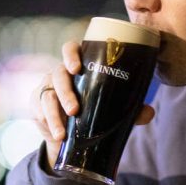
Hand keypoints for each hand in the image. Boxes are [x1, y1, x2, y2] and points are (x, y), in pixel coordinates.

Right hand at [32, 41, 154, 170]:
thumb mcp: (113, 110)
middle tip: (75, 110)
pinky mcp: (37, 106)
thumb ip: (130, 110)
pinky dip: (48, 124)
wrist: (72, 136)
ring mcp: (46, 89)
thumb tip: (149, 113)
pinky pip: (39, 111)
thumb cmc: (95, 111)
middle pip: (58, 73)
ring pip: (47, 95)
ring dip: (54, 113)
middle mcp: (61, 74)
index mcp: (79, 66)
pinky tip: (57, 135)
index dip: (71, 54)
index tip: (76, 68)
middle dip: (65, 91)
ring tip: (63, 132)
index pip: (70, 49)